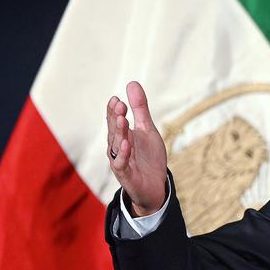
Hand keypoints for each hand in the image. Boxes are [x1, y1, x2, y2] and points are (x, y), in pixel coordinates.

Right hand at [105, 81, 167, 215]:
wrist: (155, 186)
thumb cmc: (148, 157)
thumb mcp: (147, 130)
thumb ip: (140, 109)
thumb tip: (132, 83)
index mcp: (121, 136)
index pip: (114, 121)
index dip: (114, 111)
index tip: (117, 99)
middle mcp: (117, 148)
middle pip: (114, 131)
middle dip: (116, 118)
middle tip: (119, 105)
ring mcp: (120, 161)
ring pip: (117, 146)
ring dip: (120, 133)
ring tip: (122, 119)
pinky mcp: (126, 175)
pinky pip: (122, 164)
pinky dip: (124, 154)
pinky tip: (127, 144)